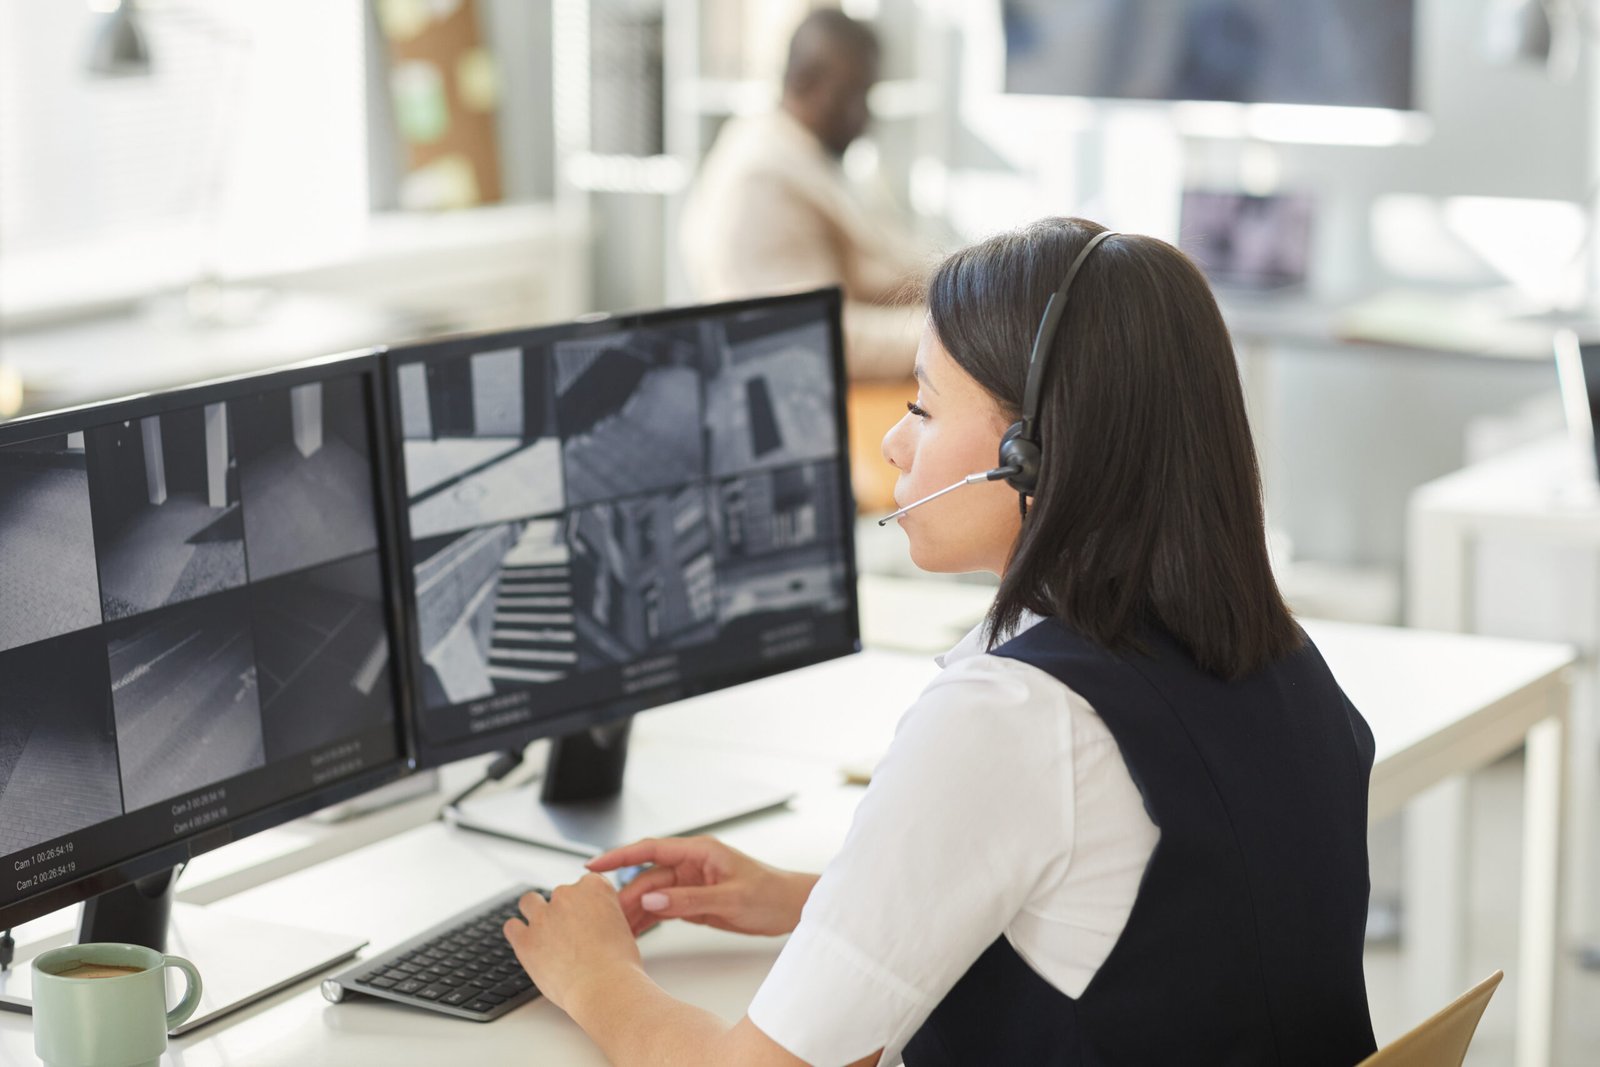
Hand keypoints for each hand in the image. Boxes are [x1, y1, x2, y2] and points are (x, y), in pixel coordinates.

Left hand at [502, 873, 640, 1013]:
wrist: (604, 986)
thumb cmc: (618, 964)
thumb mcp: (622, 927)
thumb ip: (604, 916)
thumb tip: (593, 924)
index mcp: (594, 887)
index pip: (586, 884)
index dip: (586, 903)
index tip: (588, 918)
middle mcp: (566, 895)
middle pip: (559, 894)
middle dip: (563, 911)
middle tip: (571, 934)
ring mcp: (543, 915)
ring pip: (530, 902)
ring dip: (536, 913)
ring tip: (544, 933)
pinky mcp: (525, 939)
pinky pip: (512, 927)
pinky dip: (518, 933)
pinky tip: (528, 943)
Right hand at [587, 836, 817, 937]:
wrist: (791, 908)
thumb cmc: (769, 893)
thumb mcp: (729, 897)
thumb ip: (688, 899)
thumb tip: (650, 898)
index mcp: (698, 852)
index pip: (650, 850)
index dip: (619, 856)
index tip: (593, 865)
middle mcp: (691, 865)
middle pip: (647, 878)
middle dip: (625, 896)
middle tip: (604, 918)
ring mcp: (691, 884)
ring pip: (652, 895)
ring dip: (634, 911)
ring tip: (614, 929)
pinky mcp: (694, 901)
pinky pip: (664, 908)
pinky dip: (649, 919)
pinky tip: (634, 932)